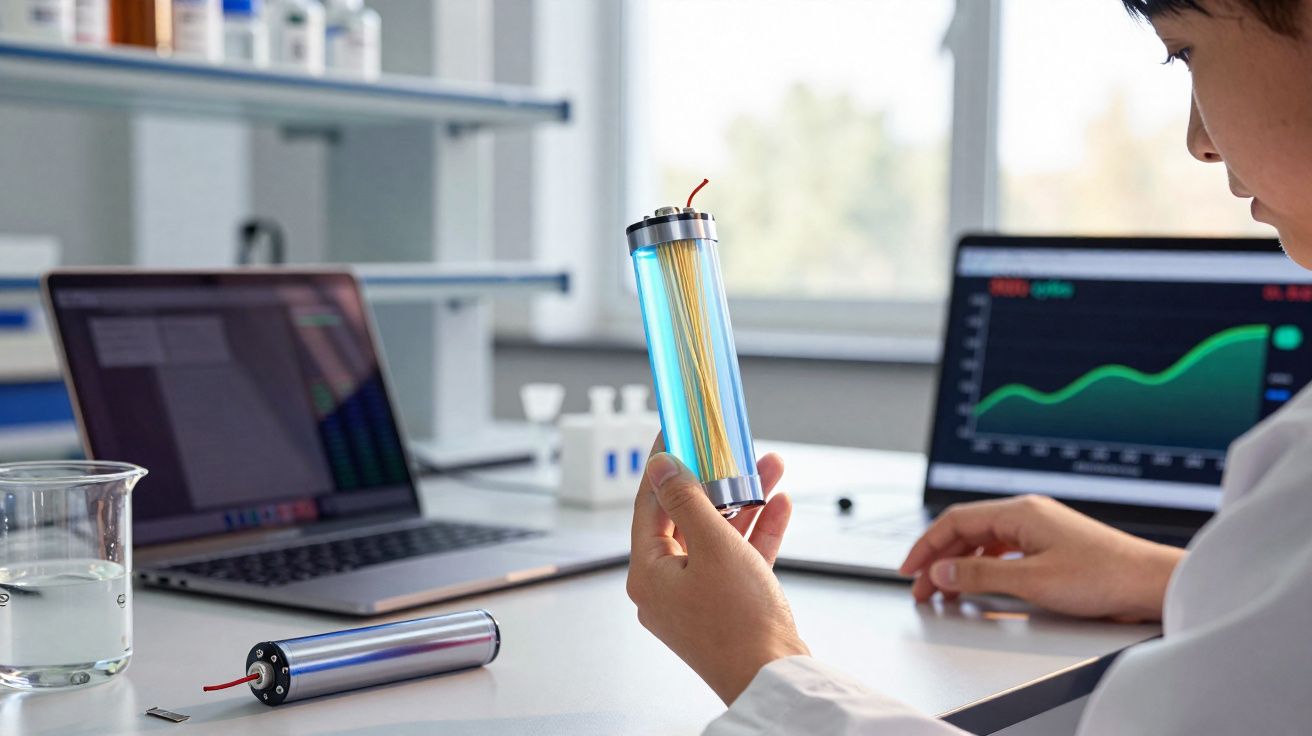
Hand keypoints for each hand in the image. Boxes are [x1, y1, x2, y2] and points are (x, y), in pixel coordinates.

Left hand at [626, 439, 808, 704]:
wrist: (775, 679)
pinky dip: (756, 533)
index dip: (664, 463)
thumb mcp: (713, 546)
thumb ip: (687, 500)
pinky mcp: (725, 606)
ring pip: (716, 535)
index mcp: (647, 573)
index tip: (676, 432)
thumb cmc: (741, 624)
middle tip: (728, 448)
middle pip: (685, 517)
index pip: (648, 503)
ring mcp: (696, 598)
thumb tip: (660, 467)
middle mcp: (665, 586)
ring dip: (743, 501)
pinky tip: (778, 504)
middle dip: (716, 480)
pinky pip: (736, 559)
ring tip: (767, 468)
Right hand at [899, 495, 1184, 622]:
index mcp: (1019, 511)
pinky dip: (982, 565)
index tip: (910, 569)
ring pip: (984, 540)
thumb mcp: (1031, 580)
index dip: (926, 545)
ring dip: (959, 563)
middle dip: (938, 557)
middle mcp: (1028, 514)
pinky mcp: (1051, 546)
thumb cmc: (1102, 576)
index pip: (956, 520)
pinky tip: (979, 582)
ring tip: (944, 589)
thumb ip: (980, 574)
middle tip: (921, 586)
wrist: (1149, 583)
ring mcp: (1040, 529)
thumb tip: (942, 571)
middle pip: (966, 529)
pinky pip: (1003, 549)